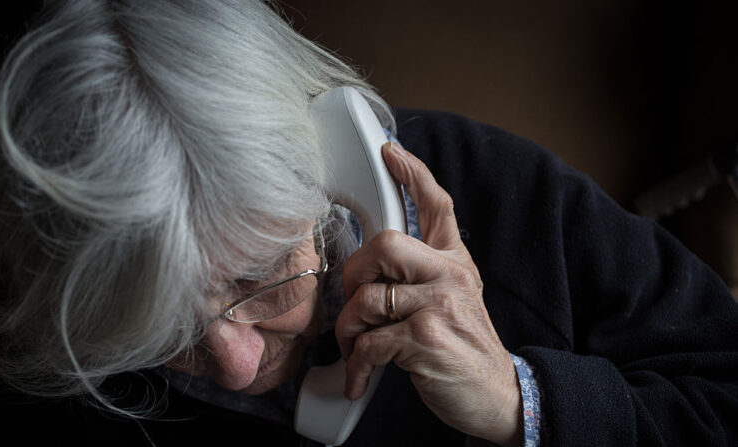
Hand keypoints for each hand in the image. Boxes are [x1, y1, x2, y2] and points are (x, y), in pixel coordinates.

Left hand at [335, 142, 522, 445]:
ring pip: (368, 298)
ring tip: (355, 349)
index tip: (390, 152)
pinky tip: (360, 376)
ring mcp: (441, 305)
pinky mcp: (428, 339)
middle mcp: (451, 275)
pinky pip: (370, 342)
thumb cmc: (463, 346)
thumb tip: (374, 259)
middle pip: (385, 244)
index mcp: (454, 262)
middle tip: (352, 303)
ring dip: (349, 331)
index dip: (413, 174)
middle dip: (354, 275)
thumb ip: (424, 272)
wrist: (497, 395)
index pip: (437, 206)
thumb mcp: (455, 298)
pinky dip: (356, 364)